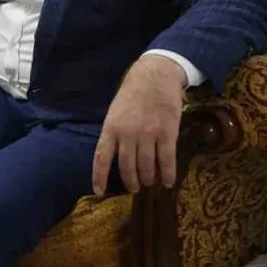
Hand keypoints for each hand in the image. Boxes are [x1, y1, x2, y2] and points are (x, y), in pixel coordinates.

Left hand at [92, 55, 185, 196]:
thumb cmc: (132, 93)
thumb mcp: (115, 111)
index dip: (99, 177)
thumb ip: (114, 132)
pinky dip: (167, 174)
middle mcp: (127, 134)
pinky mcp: (167, 133)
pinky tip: (168, 182)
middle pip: (127, 167)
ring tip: (150, 183)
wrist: (155, 75)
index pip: (101, 158)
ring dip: (148, 178)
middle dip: (131, 181)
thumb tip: (114, 155)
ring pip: (147, 166)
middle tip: (135, 188)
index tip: (98, 191)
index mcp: (111, 128)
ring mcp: (148, 134)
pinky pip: (167, 160)